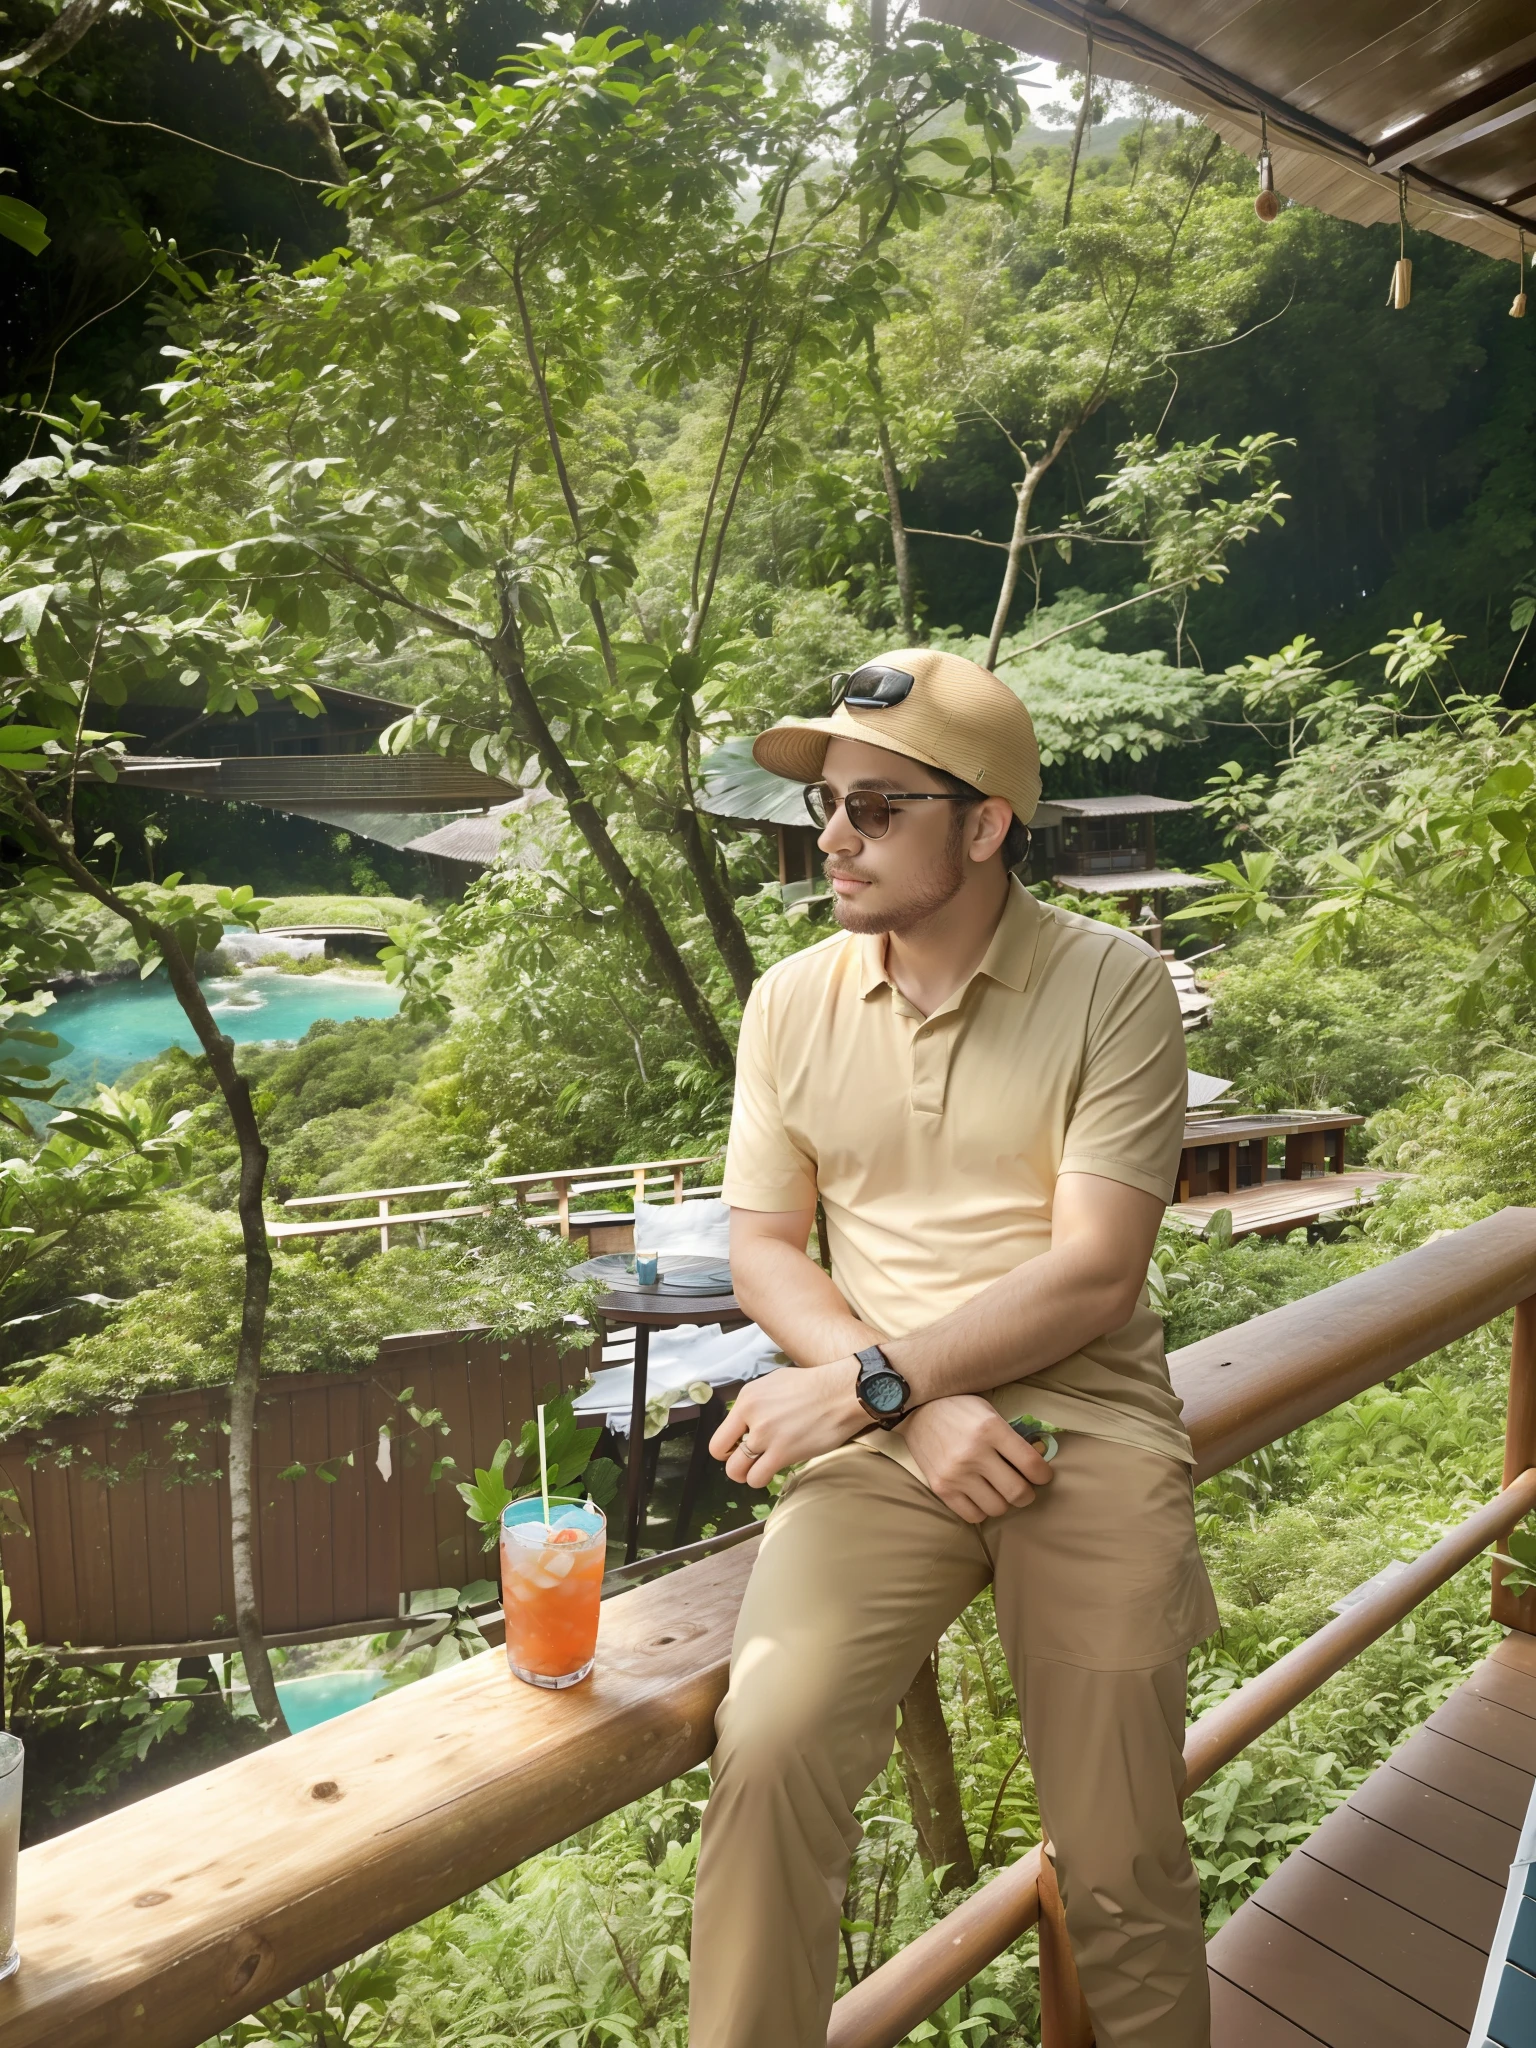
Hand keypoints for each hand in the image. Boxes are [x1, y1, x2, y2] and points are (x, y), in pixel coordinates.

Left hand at [710, 1358, 865, 1488]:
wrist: (842, 1392)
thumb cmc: (815, 1386)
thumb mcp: (775, 1383)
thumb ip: (755, 1404)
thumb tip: (745, 1422)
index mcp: (747, 1398)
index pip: (720, 1434)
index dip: (726, 1447)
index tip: (738, 1450)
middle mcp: (752, 1416)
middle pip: (721, 1455)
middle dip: (733, 1463)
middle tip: (748, 1463)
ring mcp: (766, 1435)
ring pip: (737, 1471)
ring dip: (748, 1474)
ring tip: (761, 1469)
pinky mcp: (783, 1452)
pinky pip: (758, 1478)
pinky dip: (762, 1479)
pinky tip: (774, 1470)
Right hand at [899, 1396, 1053, 1524]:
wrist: (916, 1410)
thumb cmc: (958, 1409)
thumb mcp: (989, 1412)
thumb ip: (1012, 1437)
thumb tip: (1038, 1462)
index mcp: (991, 1429)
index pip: (1032, 1465)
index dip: (1044, 1475)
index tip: (1042, 1476)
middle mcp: (974, 1453)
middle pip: (1017, 1492)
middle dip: (1028, 1494)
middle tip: (1024, 1488)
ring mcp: (956, 1473)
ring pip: (997, 1508)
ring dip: (1003, 1502)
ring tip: (999, 1490)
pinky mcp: (941, 1488)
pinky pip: (973, 1515)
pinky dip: (982, 1509)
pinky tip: (980, 1495)